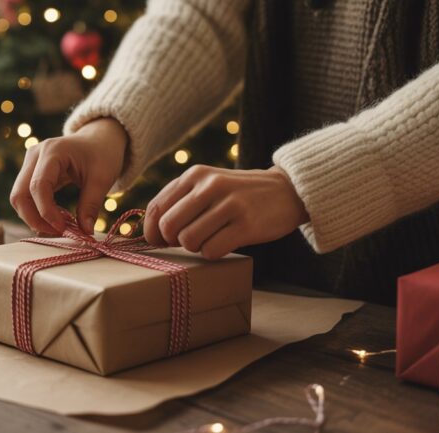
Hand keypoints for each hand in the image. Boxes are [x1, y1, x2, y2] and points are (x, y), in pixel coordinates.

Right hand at [10, 118, 127, 234]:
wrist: (98, 139)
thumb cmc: (102, 155)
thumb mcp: (103, 178)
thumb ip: (91, 205)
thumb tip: (85, 232)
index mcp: (53, 151)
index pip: (38, 186)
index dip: (46, 212)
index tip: (63, 229)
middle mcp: (35, 154)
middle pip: (20, 194)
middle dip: (34, 219)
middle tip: (58, 232)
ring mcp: (30, 163)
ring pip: (18, 198)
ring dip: (34, 217)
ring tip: (60, 226)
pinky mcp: (30, 172)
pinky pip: (25, 197)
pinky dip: (37, 212)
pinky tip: (56, 219)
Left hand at [143, 165, 308, 259]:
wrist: (287, 191)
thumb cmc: (238, 195)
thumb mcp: (208, 185)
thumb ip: (180, 201)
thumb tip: (151, 232)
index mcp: (195, 175)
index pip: (157, 207)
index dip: (151, 231)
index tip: (159, 241)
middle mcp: (210, 186)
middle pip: (169, 226)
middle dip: (172, 241)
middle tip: (187, 241)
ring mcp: (229, 205)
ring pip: (189, 240)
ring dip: (194, 248)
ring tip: (208, 240)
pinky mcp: (246, 225)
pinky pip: (211, 251)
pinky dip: (212, 254)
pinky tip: (223, 244)